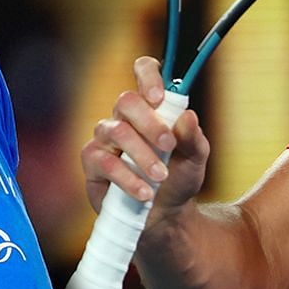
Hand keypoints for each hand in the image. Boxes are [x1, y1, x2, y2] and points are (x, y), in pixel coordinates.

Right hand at [80, 56, 210, 214]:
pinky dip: (128, 178)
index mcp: (151, 107)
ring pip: (117, 132)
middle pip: (126, 101)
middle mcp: (124, 117)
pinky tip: (145, 193)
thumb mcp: (195, 160)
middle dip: (150, 123)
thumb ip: (193, 138)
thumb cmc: (178, 179)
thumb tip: (188, 115)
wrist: (165, 216)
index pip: (143, 72)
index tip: (159, 97)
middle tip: (169, 146)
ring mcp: (105, 139)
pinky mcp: (93, 162)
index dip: (148, 76)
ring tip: (160, 177)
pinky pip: (105, 162)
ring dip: (142, 155)